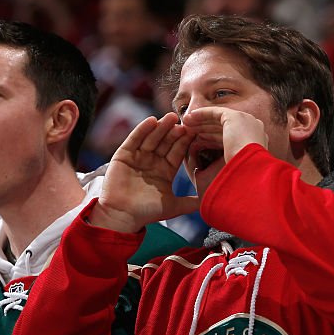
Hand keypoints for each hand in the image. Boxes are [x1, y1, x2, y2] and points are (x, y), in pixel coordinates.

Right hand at [92, 112, 196, 231]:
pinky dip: (142, 130)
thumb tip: (210, 201)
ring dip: (161, 127)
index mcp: (165, 171)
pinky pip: (134, 139)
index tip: (195, 132)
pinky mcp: (123, 155)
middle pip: (165, 142)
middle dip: (174, 132)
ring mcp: (138, 157)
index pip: (177, 152)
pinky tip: (152, 121)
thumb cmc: (146, 213)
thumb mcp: (173, 206)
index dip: (184, 142)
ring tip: (171, 117)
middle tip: (185, 121)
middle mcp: (152, 162)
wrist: (122, 217)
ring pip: (151, 138)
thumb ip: (190, 202)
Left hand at [180, 106, 267, 166]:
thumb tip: (212, 171)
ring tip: (185, 124)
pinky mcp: (235, 117)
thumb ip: (225, 165)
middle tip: (188, 131)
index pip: (230, 138)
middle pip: (223, 127)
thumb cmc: (241, 179)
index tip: (198, 143)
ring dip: (200, 121)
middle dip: (205, 129)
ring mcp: (245, 121)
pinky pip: (215, 113)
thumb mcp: (233, 171)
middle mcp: (253, 129)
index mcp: (256, 142)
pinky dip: (201, 114)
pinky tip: (189, 118)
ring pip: (218, 119)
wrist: (251, 170)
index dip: (212, 139)